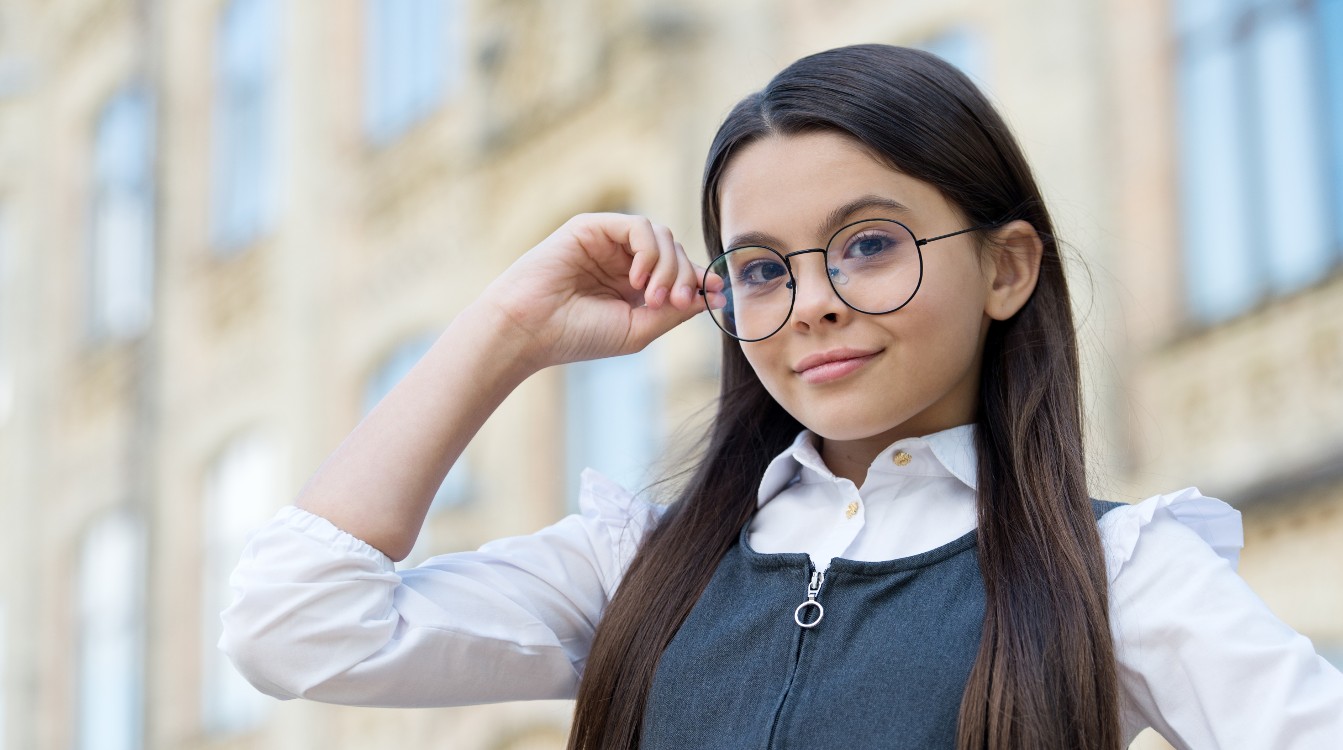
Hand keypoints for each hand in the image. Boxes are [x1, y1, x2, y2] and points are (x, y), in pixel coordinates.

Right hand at [478, 213, 725, 368]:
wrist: (529, 330)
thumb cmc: (577, 336)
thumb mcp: (638, 329)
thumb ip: (675, 311)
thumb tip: (713, 294)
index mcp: (633, 287)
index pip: (680, 272)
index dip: (702, 279)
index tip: (718, 294)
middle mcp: (623, 261)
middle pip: (676, 253)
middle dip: (686, 277)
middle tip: (677, 303)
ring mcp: (608, 243)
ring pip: (662, 237)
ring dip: (669, 266)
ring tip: (653, 296)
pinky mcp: (592, 227)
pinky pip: (638, 227)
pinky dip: (649, 251)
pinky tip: (637, 279)